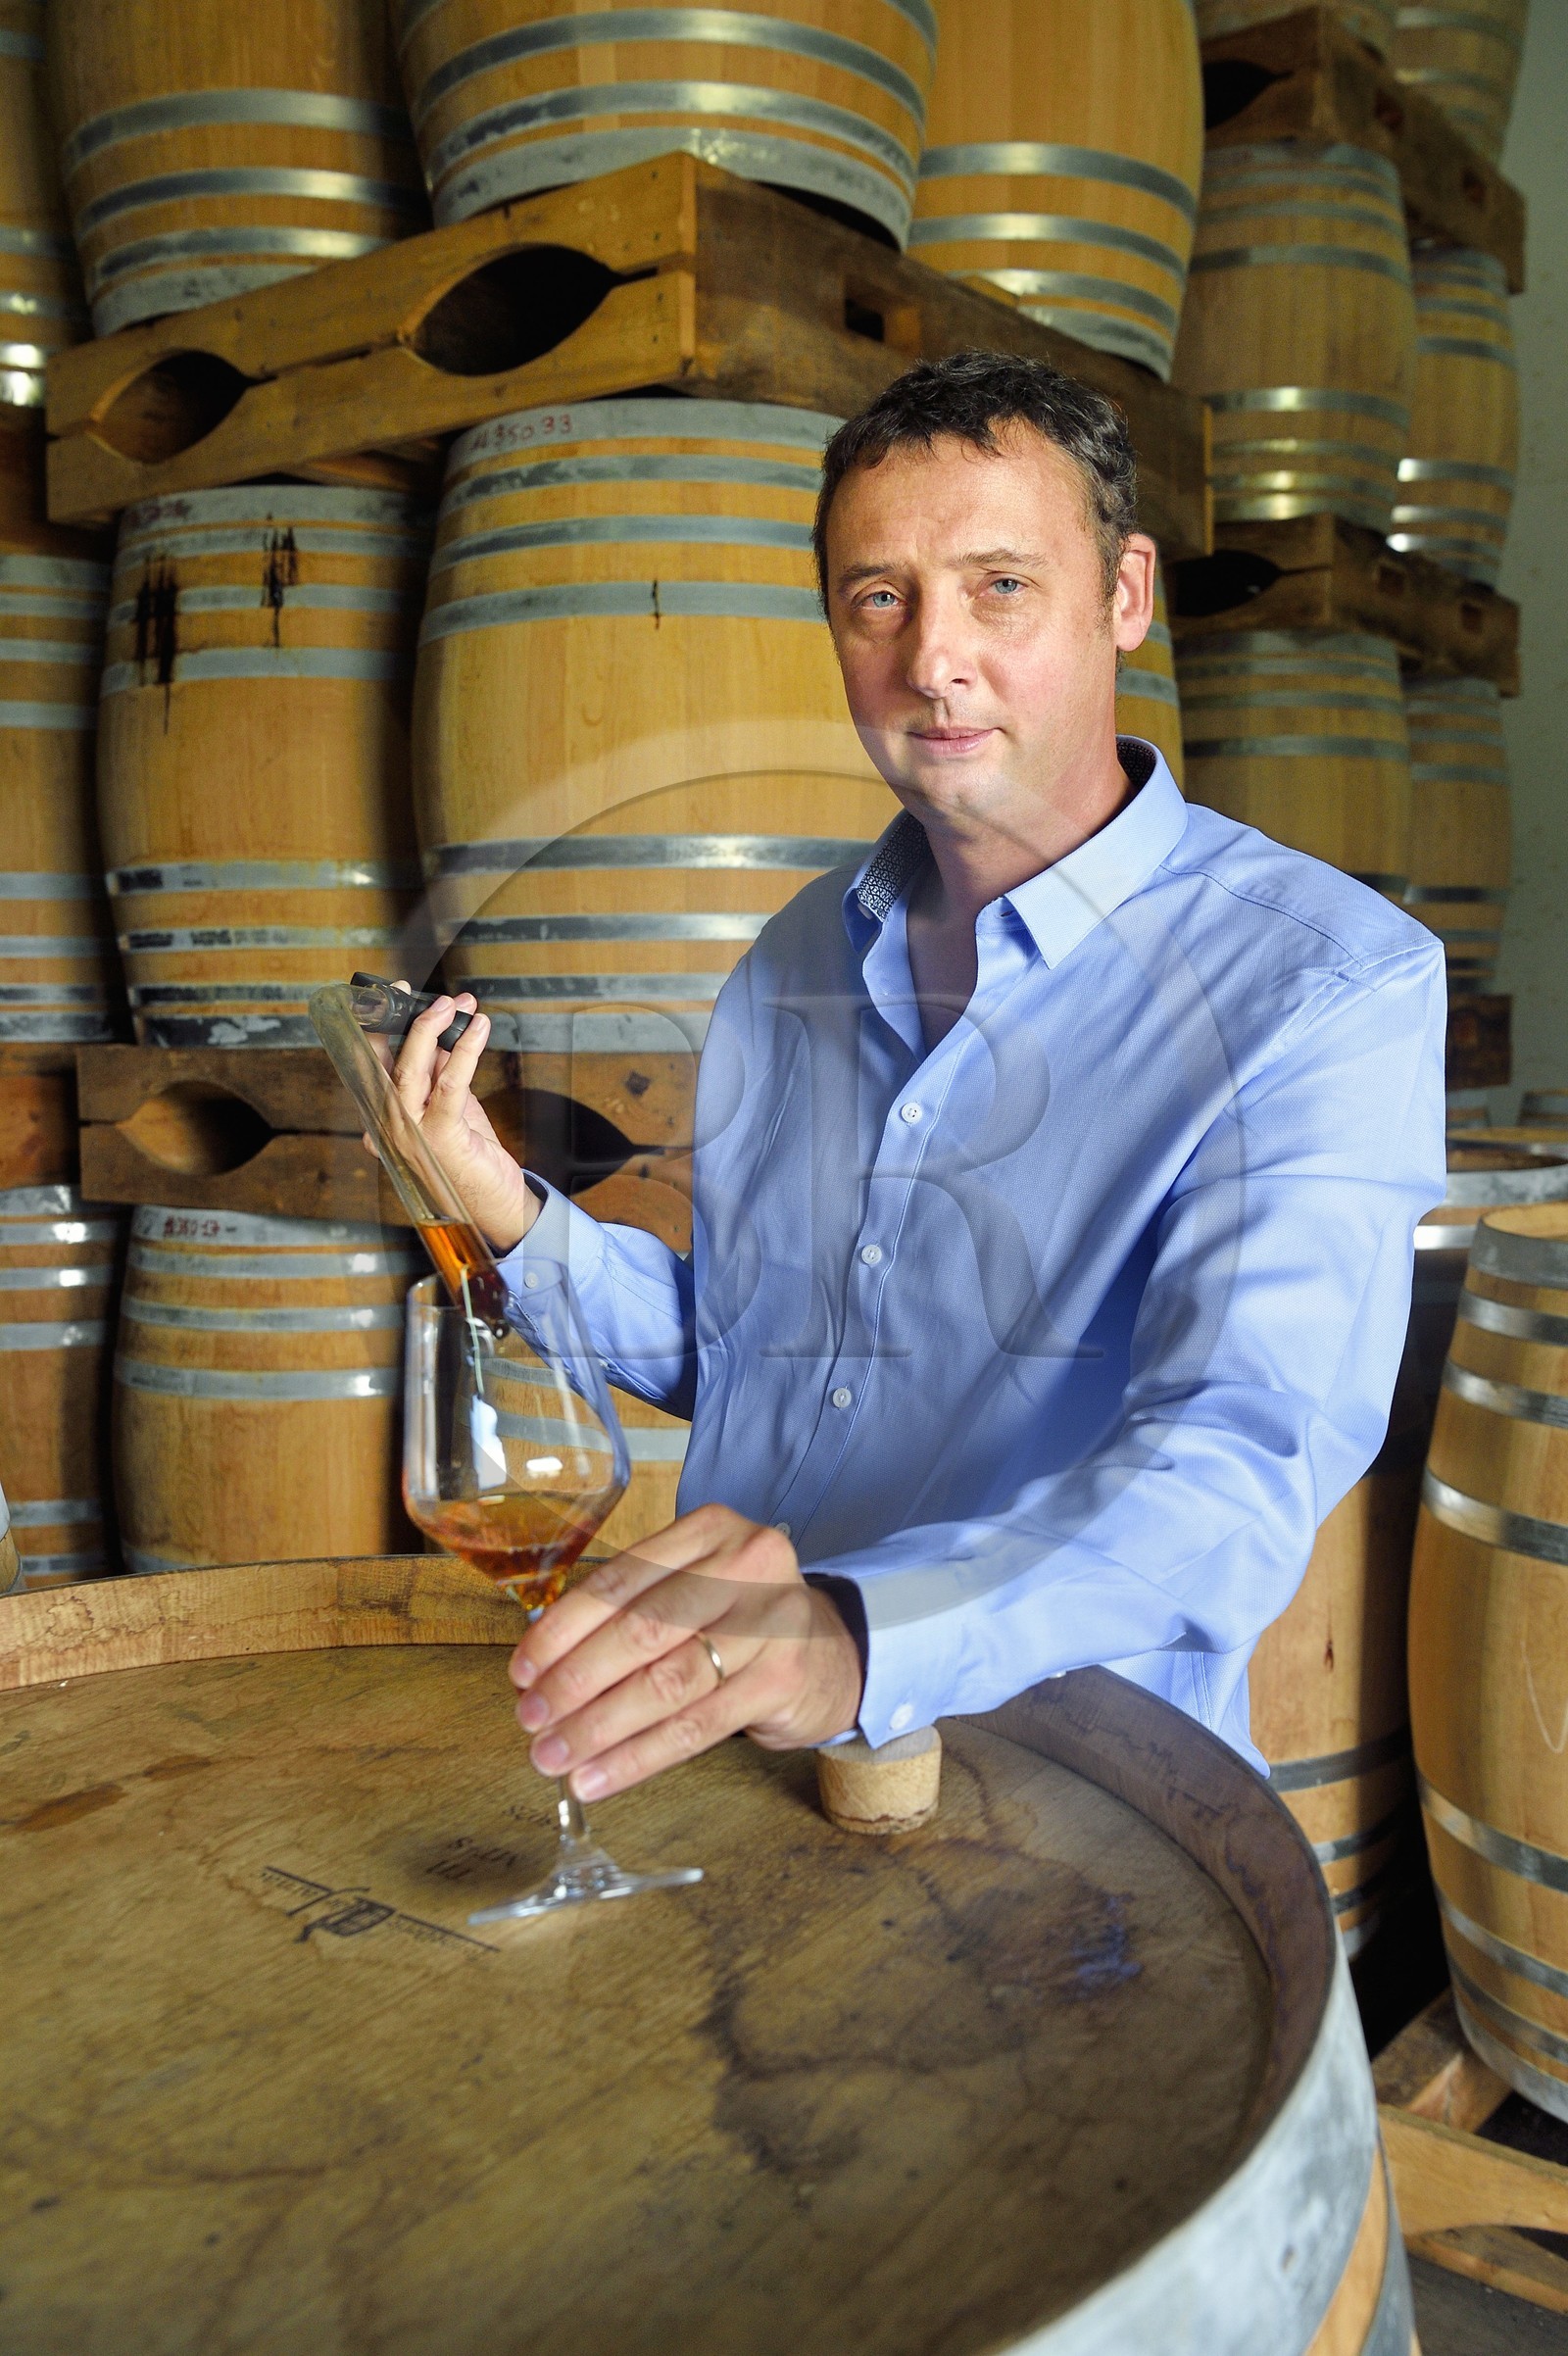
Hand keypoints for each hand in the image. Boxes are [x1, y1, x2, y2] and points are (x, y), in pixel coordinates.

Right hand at [374, 985, 539, 1252]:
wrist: (491, 1205)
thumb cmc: (466, 1157)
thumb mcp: (447, 1108)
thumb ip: (435, 1074)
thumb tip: (439, 1031)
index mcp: (381, 1118)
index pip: (370, 1064)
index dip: (378, 1026)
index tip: (391, 994)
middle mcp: (386, 1127)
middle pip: (383, 1063)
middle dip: (399, 1019)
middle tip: (416, 990)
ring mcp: (410, 1135)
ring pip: (411, 1071)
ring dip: (431, 1030)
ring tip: (455, 1004)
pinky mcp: (441, 1138)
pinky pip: (450, 1086)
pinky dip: (464, 1052)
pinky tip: (479, 1030)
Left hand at [508, 1505, 865, 1798]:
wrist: (829, 1653)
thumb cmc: (736, 1619)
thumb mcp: (690, 1589)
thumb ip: (628, 1612)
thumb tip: (539, 1668)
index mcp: (710, 1530)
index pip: (620, 1581)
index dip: (563, 1629)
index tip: (522, 1670)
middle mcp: (747, 1564)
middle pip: (642, 1631)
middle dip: (575, 1682)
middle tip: (530, 1719)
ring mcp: (772, 1622)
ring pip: (666, 1684)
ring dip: (599, 1727)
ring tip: (554, 1756)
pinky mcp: (783, 1679)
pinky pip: (696, 1727)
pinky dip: (638, 1757)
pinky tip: (599, 1776)